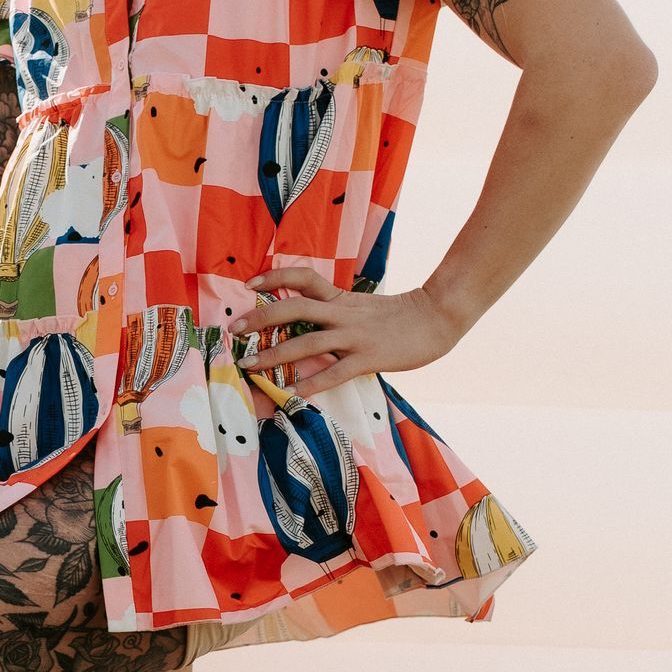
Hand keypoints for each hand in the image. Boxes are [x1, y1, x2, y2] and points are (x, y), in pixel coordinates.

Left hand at [233, 263, 460, 395]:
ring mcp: (354, 336)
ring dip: (273, 355)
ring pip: (306, 342)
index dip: (274, 278)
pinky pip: (333, 373)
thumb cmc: (399, 316)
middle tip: (235, 330)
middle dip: (261, 319)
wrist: (437, 318)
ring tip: (248, 365)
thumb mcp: (362, 305)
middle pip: (294, 308)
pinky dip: (309, 384)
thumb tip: (308, 320)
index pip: (302, 278)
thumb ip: (336, 310)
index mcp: (341, 298)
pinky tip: (291, 394)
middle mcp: (342, 313)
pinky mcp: (367, 358)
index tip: (250, 284)